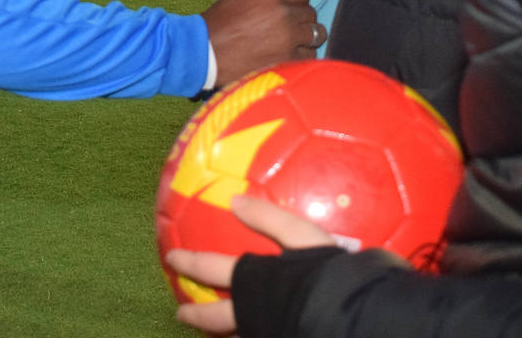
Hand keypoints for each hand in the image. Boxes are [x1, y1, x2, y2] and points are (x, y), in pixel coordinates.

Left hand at [166, 196, 342, 335]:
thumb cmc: (327, 275)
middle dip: (196, 314)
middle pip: (215, 317)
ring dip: (219, 334)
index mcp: (253, 282)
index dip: (189, 262)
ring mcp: (264, 334)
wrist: (350, 318)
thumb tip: (235, 199)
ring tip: (214, 334)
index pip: (211, 268)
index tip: (171, 258)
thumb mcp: (303, 237)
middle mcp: (252, 314)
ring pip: (233, 337)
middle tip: (180, 313)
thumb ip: (270, 217)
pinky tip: (252, 334)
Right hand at [203, 0, 321, 84]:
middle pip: (310, 12)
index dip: (297, 1)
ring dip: (307, 36)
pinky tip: (292, 55)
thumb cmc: (217, 24)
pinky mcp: (288, 58)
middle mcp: (284, 12)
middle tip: (292, 26)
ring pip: (316, 32)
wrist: (205, 52)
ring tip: (296, 41)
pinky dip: (303, 54)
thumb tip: (281, 0)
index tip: (292, 8)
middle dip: (302, 19)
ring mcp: (289, 36)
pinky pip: (310, 53)